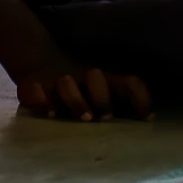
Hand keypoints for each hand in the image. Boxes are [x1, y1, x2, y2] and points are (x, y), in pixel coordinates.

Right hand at [15, 44, 153, 121]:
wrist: (41, 60)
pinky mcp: (34, 86)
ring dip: (77, 101)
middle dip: (103, 97)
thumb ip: (121, 104)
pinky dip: (43, 102)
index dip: (139, 97)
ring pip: (67, 84)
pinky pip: (36, 92)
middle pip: (95, 78)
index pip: (127, 82)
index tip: (148, 118)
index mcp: (105, 80)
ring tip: (85, 118)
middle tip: (107, 116)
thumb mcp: (103, 92)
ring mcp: (58, 81)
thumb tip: (148, 122)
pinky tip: (51, 114)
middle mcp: (82, 77)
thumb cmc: (81, 87)